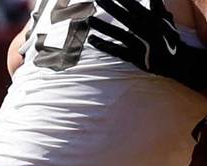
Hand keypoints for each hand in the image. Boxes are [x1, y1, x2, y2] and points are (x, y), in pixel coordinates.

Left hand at [88, 0, 206, 91]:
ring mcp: (137, 44)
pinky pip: (115, 50)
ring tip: (89, 19)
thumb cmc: (170, 37)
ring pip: (117, 33)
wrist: (176, 61)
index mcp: (151, 20)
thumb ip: (157, 7)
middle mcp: (143, 31)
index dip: (123, 0)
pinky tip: (91, 40)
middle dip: (110, 7)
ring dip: (102, 27)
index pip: (134, 6)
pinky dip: (103, 46)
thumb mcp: (165, 20)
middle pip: (123, 17)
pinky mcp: (132, 56)